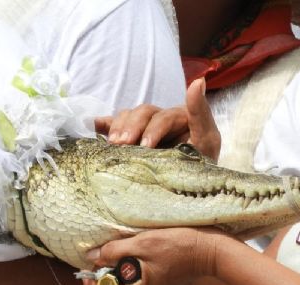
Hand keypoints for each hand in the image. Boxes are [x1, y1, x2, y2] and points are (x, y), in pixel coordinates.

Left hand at [82, 227, 228, 284]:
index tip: (93, 272)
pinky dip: (129, 274)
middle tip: (105, 261)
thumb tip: (92, 256)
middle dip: (103, 283)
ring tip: (119, 255)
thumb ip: (114, 251)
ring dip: (116, 277)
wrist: (208, 249)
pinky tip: (134, 255)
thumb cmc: (176, 246)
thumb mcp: (141, 243)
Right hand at [94, 78, 221, 160]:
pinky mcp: (131, 137)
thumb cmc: (201, 165)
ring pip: (127, 116)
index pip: (163, 116)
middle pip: (142, 113)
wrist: (191, 187)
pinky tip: (92, 126)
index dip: (153, 129)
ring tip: (112, 146)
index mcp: (179, 116)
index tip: (145, 146)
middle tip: (123, 147)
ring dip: (118, 129)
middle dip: (132, 129)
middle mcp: (161, 117)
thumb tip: (198, 82)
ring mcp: (144, 127)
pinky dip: (102, 124)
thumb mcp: (207, 140)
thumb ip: (201, 114)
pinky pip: (114, 125)